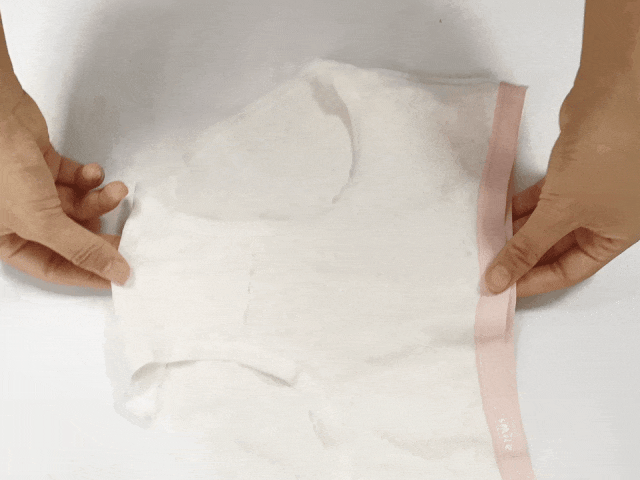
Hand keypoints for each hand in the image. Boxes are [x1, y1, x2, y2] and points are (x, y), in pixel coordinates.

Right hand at [0, 87, 129, 288]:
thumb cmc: (1, 168)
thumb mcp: (41, 221)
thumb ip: (81, 249)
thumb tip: (115, 273)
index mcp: (5, 240)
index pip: (54, 267)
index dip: (88, 273)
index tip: (120, 275)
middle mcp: (17, 218)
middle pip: (70, 238)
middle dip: (100, 234)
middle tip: (129, 236)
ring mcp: (31, 191)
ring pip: (77, 207)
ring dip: (100, 200)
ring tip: (116, 191)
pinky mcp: (43, 166)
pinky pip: (75, 182)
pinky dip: (89, 179)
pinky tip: (94, 173)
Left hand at [484, 79, 639, 297]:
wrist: (613, 95)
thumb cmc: (603, 159)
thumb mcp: (563, 211)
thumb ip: (527, 247)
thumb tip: (498, 282)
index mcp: (616, 235)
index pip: (570, 271)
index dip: (533, 282)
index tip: (499, 289)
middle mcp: (604, 217)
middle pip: (555, 248)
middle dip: (521, 256)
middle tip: (485, 266)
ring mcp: (588, 192)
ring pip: (546, 222)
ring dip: (516, 231)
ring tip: (483, 243)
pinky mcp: (572, 170)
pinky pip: (542, 198)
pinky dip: (520, 207)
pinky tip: (495, 214)